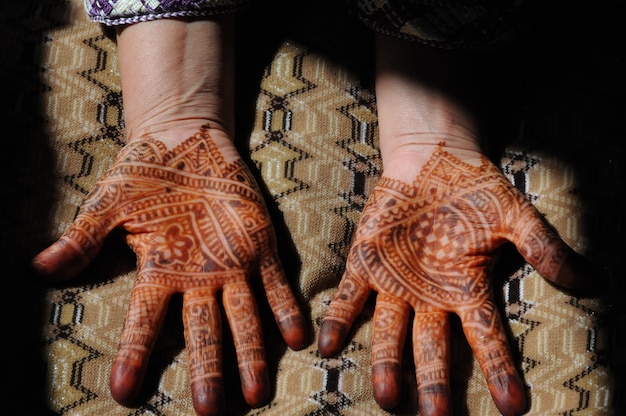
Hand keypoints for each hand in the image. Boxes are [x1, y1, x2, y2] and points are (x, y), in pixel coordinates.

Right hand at [33, 126, 307, 415]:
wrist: (185, 143)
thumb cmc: (144, 174)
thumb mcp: (108, 205)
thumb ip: (83, 238)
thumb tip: (38, 267)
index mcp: (159, 271)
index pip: (144, 322)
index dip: (134, 355)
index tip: (124, 393)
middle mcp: (198, 277)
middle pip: (203, 331)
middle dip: (208, 370)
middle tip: (211, 412)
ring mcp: (232, 264)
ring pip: (244, 316)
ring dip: (252, 353)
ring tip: (257, 392)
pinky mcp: (260, 245)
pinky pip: (276, 283)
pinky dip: (286, 309)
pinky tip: (297, 338)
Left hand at [318, 145, 597, 415]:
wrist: (431, 160)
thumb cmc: (475, 189)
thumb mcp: (516, 218)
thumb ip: (546, 249)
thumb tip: (593, 282)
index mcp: (467, 289)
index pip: (487, 338)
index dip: (500, 371)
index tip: (513, 408)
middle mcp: (430, 295)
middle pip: (433, 347)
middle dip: (435, 382)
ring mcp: (395, 282)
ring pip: (390, 331)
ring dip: (387, 363)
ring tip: (387, 396)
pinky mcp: (366, 262)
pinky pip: (351, 296)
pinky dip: (340, 319)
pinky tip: (328, 344)